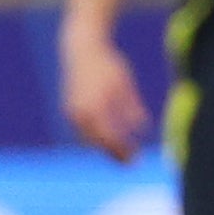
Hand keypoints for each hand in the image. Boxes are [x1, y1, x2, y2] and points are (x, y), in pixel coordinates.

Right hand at [61, 34, 146, 160]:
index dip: (121, 149)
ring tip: (123, 156)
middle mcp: (79, 110)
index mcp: (94, 104)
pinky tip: (110, 143)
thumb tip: (144, 128)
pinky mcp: (69, 110)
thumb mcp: (124, 83)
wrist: (82, 51)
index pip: (108, 135)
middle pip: (96, 141)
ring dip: (104, 149)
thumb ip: (131, 106)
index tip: (136, 158)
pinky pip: (82, 131)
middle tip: (132, 163)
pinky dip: (95, 139)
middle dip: (113, 153)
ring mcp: (71, 111)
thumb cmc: (108, 65)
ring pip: (87, 139)